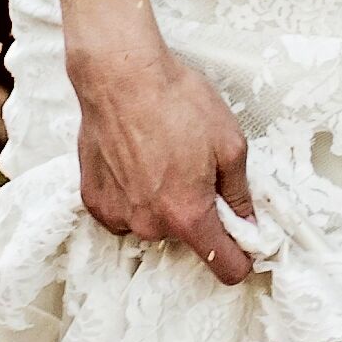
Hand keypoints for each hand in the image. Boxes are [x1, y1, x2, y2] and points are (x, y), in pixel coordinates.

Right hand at [69, 40, 257, 283]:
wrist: (120, 75)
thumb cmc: (176, 102)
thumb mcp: (230, 143)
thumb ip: (239, 193)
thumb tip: (247, 222)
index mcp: (188, 215)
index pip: (224, 266)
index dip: (241, 257)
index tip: (244, 243)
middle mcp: (150, 224)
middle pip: (186, 237)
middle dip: (196, 211)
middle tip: (195, 169)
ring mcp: (117, 215)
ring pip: (154, 223)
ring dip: (162, 201)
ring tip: (161, 157)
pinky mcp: (94, 201)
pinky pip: (125, 211)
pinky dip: (133, 193)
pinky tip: (135, 160)